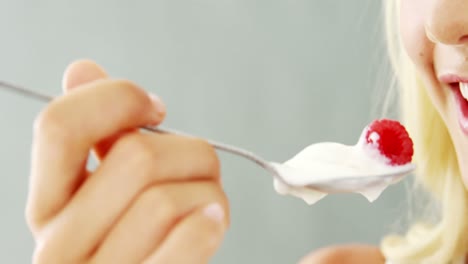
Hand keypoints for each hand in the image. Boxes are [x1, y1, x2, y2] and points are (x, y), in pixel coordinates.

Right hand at [25, 60, 229, 263]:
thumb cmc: (129, 240)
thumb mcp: (101, 193)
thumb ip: (94, 134)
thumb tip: (82, 69)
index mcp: (46, 206)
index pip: (60, 126)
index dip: (118, 98)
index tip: (156, 108)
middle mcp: (59, 246)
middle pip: (136, 157)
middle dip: (190, 151)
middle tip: (202, 165)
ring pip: (167, 199)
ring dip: (208, 191)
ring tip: (206, 203)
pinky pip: (190, 238)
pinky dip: (212, 219)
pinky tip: (212, 219)